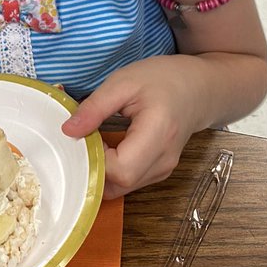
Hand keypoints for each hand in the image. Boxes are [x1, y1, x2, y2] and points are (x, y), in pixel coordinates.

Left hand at [61, 57, 204, 198]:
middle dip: (92, 167)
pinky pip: (127, 182)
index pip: (120, 169)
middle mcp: (163, 161)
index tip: (81, 135)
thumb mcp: (124, 82)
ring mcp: (163, 170)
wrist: (198, 87)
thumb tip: (68, 131)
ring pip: (120, 187)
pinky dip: (111, 170)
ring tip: (93, 140)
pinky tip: (105, 147)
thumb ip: (95, 107)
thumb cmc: (164, 79)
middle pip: (118, 185)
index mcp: (159, 134)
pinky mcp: (158, 172)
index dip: (94, 158)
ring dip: (100, 170)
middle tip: (82, 139)